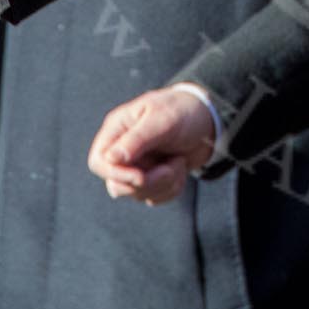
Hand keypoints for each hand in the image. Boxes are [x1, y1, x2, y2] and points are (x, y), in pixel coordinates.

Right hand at [88, 86, 215, 204]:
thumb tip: (111, 158)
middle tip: (171, 167)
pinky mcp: (152, 179)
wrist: (209, 120)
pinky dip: (172, 188)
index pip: (99, 162)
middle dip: (148, 182)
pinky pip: (155, 198)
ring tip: (178, 161)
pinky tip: (180, 168)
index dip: (116, 174)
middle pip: (117, 185)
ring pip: (138, 194)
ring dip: (165, 183)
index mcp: (118, 129)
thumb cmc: (183, 111)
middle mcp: (122, 150)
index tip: (141, 176)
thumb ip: (137, 139)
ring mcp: (136, 167)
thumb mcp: (163, 119)